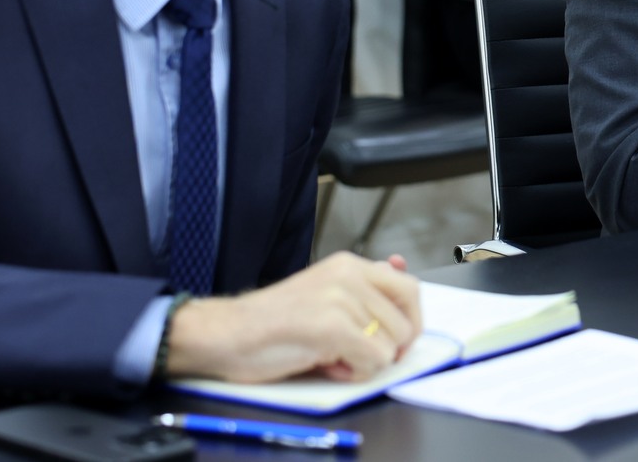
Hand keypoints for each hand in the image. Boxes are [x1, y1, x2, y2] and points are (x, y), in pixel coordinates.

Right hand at [161, 251, 421, 384]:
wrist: (227, 333)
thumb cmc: (272, 321)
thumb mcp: (324, 293)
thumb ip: (361, 289)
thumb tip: (400, 270)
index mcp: (349, 264)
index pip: (410, 288)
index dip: (408, 322)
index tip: (391, 341)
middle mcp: (349, 274)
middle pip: (405, 324)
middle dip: (386, 348)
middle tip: (354, 351)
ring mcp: (342, 298)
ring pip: (391, 346)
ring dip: (365, 362)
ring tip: (330, 354)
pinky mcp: (333, 325)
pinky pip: (374, 360)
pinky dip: (355, 372)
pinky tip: (326, 362)